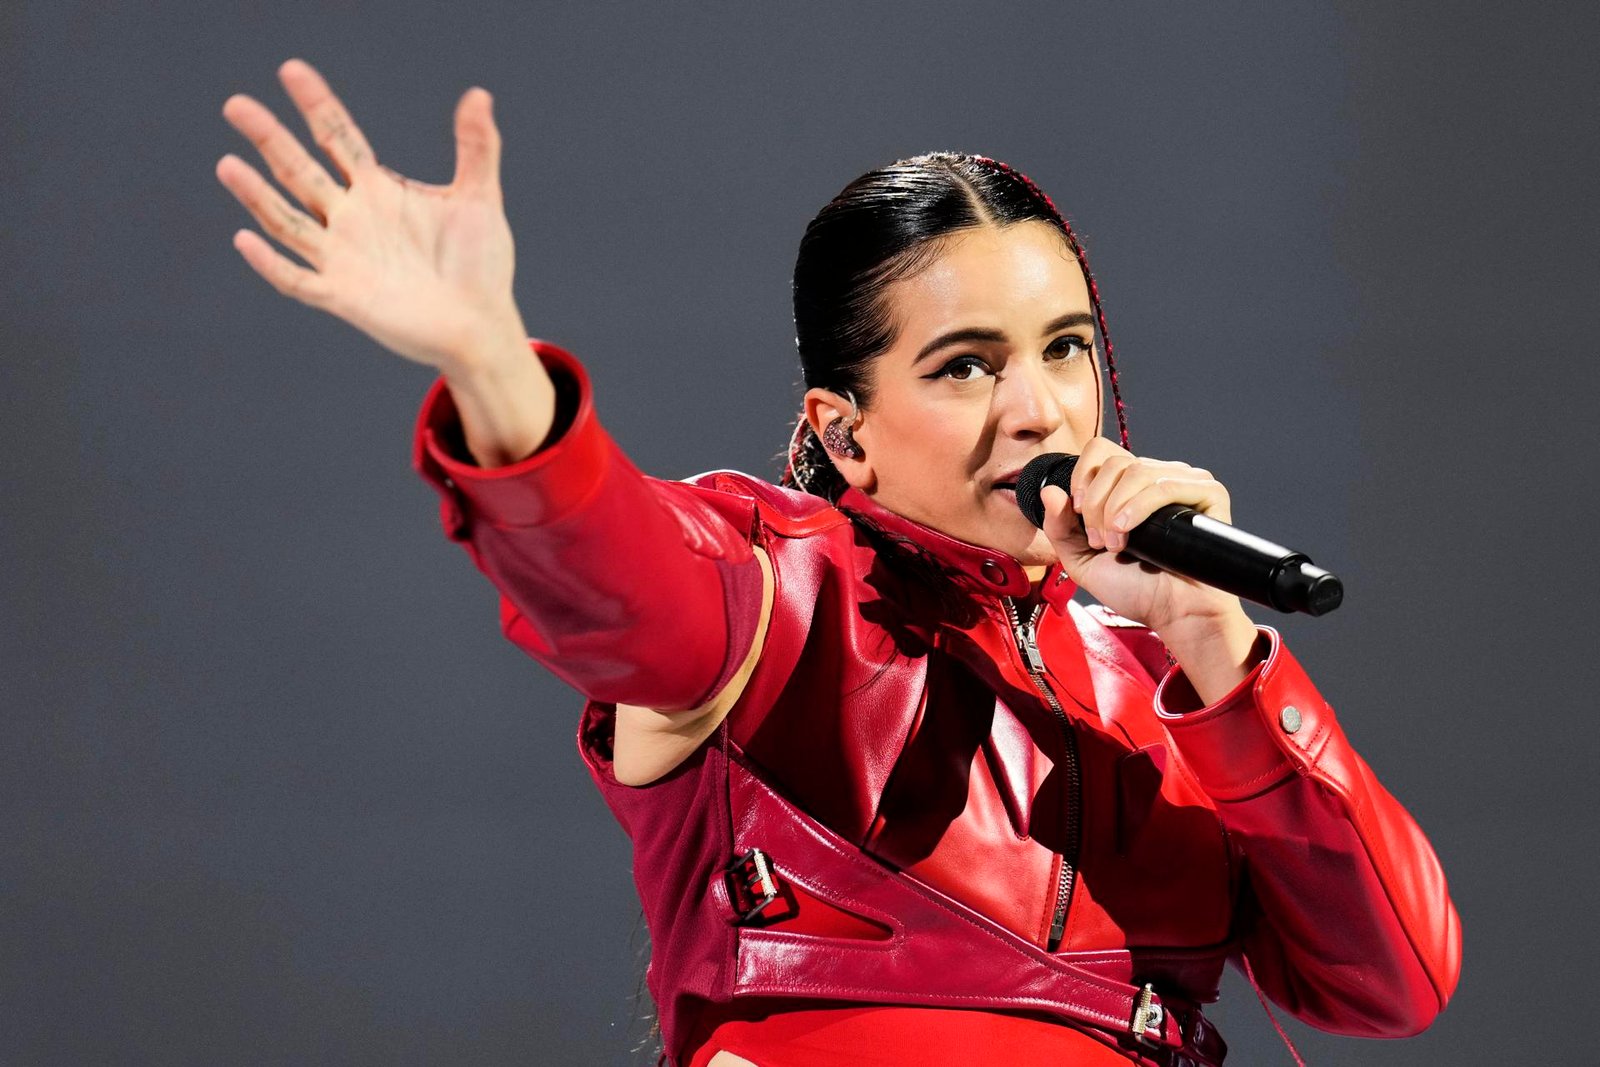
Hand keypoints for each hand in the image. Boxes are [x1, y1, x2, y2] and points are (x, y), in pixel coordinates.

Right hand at [216, 59, 526, 372]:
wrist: (482, 325)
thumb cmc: (480, 266)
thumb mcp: (480, 198)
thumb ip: (477, 147)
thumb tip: (478, 95)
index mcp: (377, 191)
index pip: (337, 138)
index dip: (316, 104)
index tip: (291, 70)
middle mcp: (351, 220)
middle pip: (299, 171)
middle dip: (270, 139)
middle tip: (236, 104)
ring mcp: (342, 259)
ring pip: (288, 222)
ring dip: (257, 196)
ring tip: (227, 164)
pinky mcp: (343, 297)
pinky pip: (297, 280)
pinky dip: (270, 264)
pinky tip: (246, 240)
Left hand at [1038, 437, 1247, 635]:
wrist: (1173, 614)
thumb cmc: (1135, 589)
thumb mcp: (1082, 559)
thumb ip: (1060, 528)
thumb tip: (1050, 491)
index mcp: (1129, 486)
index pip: (1101, 451)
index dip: (1082, 476)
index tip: (1078, 513)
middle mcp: (1158, 477)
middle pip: (1115, 462)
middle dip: (1096, 503)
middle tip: (1099, 541)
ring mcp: (1185, 483)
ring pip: (1137, 470)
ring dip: (1115, 509)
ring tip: (1117, 544)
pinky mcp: (1209, 494)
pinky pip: (1167, 484)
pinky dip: (1139, 506)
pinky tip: (1130, 532)